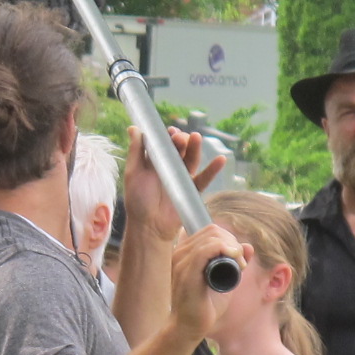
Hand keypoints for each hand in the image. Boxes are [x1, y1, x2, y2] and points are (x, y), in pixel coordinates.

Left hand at [123, 127, 224, 241]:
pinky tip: (221, 159)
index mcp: (155, 161)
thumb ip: (135, 151)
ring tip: (196, 138)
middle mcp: (170, 167)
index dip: (168, 135)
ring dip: (195, 148)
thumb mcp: (133, 173)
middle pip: (180, 149)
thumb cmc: (138, 200)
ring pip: (192, 159)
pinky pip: (204, 178)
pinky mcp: (192, 190)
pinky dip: (213, 169)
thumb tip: (134, 127)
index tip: (169, 131)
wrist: (149, 226)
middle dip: (181, 140)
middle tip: (179, 138)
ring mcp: (182, 178)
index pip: (165, 143)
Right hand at [166, 223, 245, 342]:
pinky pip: (204, 250)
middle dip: (232, 242)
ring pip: (211, 237)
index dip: (229, 239)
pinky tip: (234, 258)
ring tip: (240, 266)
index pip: (209, 230)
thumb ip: (234, 262)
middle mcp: (179, 253)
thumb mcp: (225, 279)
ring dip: (232, 248)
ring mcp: (181, 262)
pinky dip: (224, 249)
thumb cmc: (205, 305)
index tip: (238, 257)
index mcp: (185, 252)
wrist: (190, 327)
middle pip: (212, 230)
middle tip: (241, 263)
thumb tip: (247, 246)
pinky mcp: (186, 273)